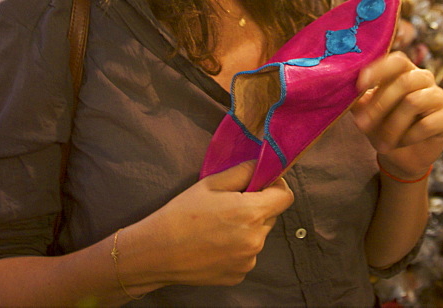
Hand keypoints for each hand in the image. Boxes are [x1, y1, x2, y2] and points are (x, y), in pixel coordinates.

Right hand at [138, 161, 293, 286]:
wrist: (155, 252)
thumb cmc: (182, 214)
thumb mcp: (212, 183)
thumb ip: (244, 171)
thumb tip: (264, 166)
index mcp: (251, 213)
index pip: (286, 196)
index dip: (275, 187)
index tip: (259, 185)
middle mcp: (255, 240)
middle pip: (271, 216)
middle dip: (257, 207)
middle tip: (229, 205)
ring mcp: (248, 261)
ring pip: (258, 236)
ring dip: (247, 229)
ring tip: (217, 227)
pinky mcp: (238, 275)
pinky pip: (247, 255)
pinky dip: (237, 248)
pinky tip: (214, 244)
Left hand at [351, 52, 442, 179]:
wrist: (402, 158)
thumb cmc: (383, 128)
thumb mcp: (366, 114)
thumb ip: (358, 100)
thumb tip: (342, 89)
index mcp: (404, 71)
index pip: (396, 60)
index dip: (379, 69)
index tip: (359, 84)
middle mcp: (424, 78)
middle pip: (404, 82)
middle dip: (379, 105)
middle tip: (362, 125)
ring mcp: (439, 96)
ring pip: (414, 102)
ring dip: (393, 126)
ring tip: (382, 144)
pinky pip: (427, 123)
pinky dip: (408, 137)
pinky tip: (401, 144)